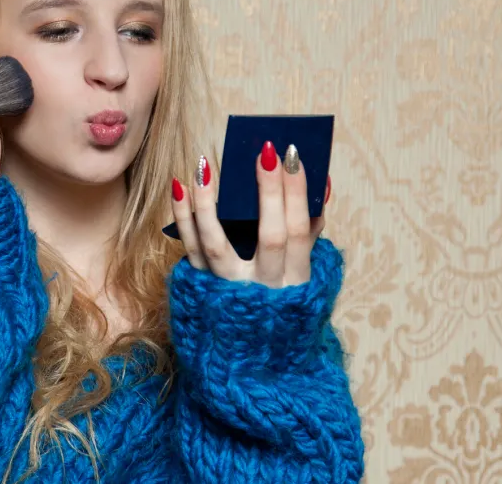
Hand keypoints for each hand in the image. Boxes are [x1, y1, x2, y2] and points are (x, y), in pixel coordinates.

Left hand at [169, 142, 329, 287]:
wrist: (246, 351)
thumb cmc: (278, 300)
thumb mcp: (301, 272)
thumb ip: (309, 229)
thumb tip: (322, 183)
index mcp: (295, 279)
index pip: (299, 231)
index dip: (298, 195)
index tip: (292, 156)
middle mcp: (263, 287)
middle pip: (268, 236)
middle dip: (269, 192)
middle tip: (264, 151)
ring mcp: (228, 288)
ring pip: (217, 244)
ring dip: (209, 202)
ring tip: (204, 166)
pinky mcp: (200, 286)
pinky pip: (190, 249)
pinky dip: (182, 217)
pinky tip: (179, 187)